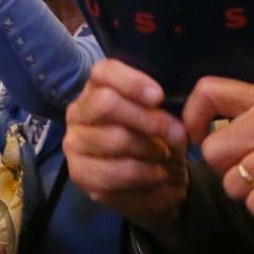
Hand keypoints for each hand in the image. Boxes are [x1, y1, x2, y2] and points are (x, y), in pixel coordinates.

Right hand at [64, 59, 190, 250]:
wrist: (150, 180)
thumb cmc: (153, 137)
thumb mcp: (160, 117)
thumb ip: (158, 108)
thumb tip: (161, 108)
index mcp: (95, 88)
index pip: (103, 72)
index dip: (132, 82)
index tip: (159, 97)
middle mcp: (77, 113)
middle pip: (107, 104)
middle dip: (149, 119)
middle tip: (178, 135)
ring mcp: (74, 144)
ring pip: (116, 140)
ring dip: (153, 152)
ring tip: (172, 161)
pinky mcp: (81, 175)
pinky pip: (119, 174)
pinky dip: (149, 177)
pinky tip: (162, 179)